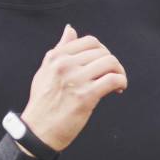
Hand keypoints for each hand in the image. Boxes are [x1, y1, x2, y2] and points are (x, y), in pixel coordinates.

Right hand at [19, 25, 127, 150]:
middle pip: (102, 52)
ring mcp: (76, 80)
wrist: (37, 131)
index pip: (90, 42)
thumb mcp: (45, 71)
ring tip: (117, 83)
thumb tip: (70, 28)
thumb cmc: (43, 102)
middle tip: (112, 75)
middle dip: (112, 63)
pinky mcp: (85, 96)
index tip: (102, 64)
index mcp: (56, 57)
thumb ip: (60, 48)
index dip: (102, 51)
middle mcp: (65, 65)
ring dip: (119, 72)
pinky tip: (119, 89)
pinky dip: (121, 82)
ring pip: (110, 63)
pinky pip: (113, 79)